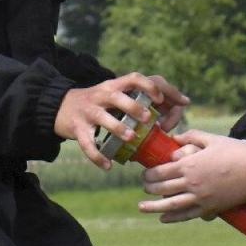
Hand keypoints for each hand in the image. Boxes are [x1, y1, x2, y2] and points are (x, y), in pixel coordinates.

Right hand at [54, 72, 187, 169]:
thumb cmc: (101, 103)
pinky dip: (97, 156)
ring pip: (102, 117)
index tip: (162, 99)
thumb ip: (148, 99)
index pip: (134, 79)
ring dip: (118, 128)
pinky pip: (87, 143)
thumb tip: (184, 103)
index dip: (149, 86)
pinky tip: (108, 166)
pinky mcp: (77, 128)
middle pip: (117, 96)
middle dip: (134, 107)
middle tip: (149, 119)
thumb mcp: (119, 95)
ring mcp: (88, 111)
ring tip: (132, 139)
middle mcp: (101, 95)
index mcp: (115, 86)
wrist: (60, 107)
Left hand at [139, 130, 245, 222]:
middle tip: (145, 187)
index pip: (161, 171)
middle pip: (162, 188)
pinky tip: (163, 218)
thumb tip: (176, 138)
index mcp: (190, 164)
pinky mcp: (210, 208)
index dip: (150, 173)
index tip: (145, 174)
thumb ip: (192, 136)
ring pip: (170, 205)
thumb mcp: (213, 139)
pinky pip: (188, 215)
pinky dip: (173, 218)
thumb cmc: (237, 152)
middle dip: (149, 187)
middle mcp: (192, 183)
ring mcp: (200, 198)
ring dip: (153, 207)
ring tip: (141, 207)